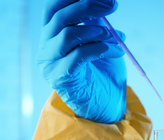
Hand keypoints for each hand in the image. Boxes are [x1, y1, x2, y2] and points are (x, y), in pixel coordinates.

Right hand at [38, 0, 126, 122]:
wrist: (105, 106)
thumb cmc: (103, 73)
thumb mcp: (100, 41)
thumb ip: (96, 22)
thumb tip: (103, 1)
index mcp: (52, 35)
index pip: (54, 7)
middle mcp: (46, 47)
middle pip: (59, 17)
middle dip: (87, 6)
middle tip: (113, 5)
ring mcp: (50, 63)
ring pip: (67, 36)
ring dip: (97, 32)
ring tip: (116, 36)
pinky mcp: (60, 78)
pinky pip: (79, 56)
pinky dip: (101, 49)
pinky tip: (117, 51)